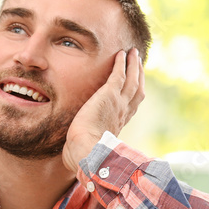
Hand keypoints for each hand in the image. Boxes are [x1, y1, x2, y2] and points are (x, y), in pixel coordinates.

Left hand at [61, 48, 145, 173]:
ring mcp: (118, 103)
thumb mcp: (87, 148)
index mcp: (118, 125)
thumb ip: (84, 145)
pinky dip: (121, 64)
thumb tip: (69, 154)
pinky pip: (119, 74)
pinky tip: (120, 54)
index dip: (133, 95)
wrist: (86, 151)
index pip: (130, 107)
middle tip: (138, 63)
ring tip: (133, 53)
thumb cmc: (84, 155)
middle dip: (139, 76)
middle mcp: (123, 113)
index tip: (134, 87)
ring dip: (134, 65)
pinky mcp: (109, 95)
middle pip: (137, 91)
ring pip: (132, 80)